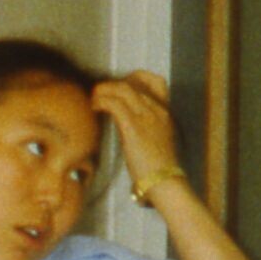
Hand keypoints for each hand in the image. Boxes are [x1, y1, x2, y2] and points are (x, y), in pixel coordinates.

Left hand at [93, 71, 184, 187]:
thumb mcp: (159, 140)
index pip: (156, 81)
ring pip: (123, 88)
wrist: (165, 182)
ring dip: (104, 90)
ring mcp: (147, 117)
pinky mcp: (134, 127)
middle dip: (114, 84)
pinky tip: (95, 107)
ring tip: (94, 98)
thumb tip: (126, 123)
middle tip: (101, 94)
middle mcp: (158, 110)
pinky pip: (115, 104)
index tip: (120, 86)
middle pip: (135, 81)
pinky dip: (101, 101)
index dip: (135, 78)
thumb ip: (148, 127)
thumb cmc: (160, 167)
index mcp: (166, 112)